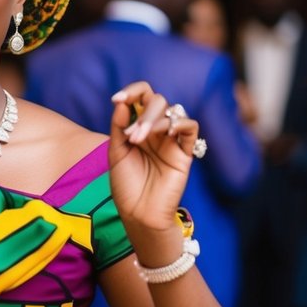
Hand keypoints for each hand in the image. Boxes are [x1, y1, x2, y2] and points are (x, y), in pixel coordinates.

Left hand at [108, 81, 198, 236]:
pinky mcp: (185, 152)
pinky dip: (180, 124)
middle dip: (142, 112)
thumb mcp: (116, 152)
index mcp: (138, 127)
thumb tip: (122, 102)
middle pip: (157, 101)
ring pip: (173, 110)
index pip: (141, 97)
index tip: (117, 99)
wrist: (139, 214)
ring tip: (138, 139)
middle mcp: (156, 130)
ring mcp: (171, 140)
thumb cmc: (126, 186)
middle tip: (131, 135)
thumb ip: (120, 126)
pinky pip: (190, 127)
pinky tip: (167, 133)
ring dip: (154, 119)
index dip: (131, 91)